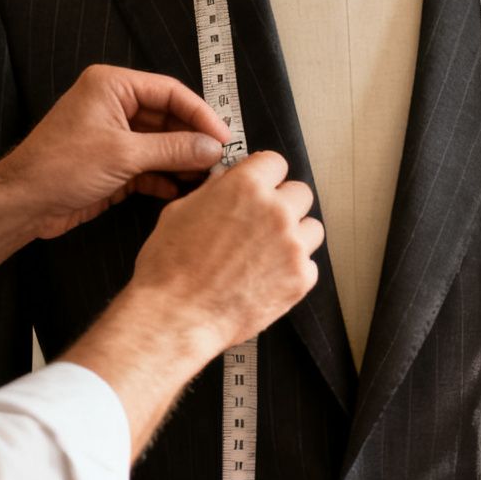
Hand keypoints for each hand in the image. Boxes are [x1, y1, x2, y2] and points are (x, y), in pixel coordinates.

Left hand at [0, 65, 230, 239]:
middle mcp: (115, 105)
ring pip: (163, 142)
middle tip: (221, 160)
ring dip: (184, 160)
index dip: (201, 114)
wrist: (22, 205)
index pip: (171, 92)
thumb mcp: (124, 155)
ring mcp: (115, 135)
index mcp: (113, 86)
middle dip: (194, 140)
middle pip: (170, 117)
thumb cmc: (59, 167)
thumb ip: (175, 149)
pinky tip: (182, 190)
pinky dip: (167, 177)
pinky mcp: (115, 162)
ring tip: (207, 177)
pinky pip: (151, 164)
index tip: (224, 137)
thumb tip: (214, 149)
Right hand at [124, 150, 323, 354]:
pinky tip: (267, 277)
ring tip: (267, 252)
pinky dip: (293, 270)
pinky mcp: (301, 277)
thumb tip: (228, 181)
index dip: (265, 175)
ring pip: (311, 228)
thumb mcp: (180, 212)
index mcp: (245, 188)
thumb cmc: (169, 269)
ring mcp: (292, 245)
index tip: (263, 185)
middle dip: (283, 204)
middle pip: (300, 193)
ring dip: (294, 236)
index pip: (275, 162)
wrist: (176, 316)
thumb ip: (214, 191)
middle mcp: (275, 212)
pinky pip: (309, 264)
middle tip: (263, 222)